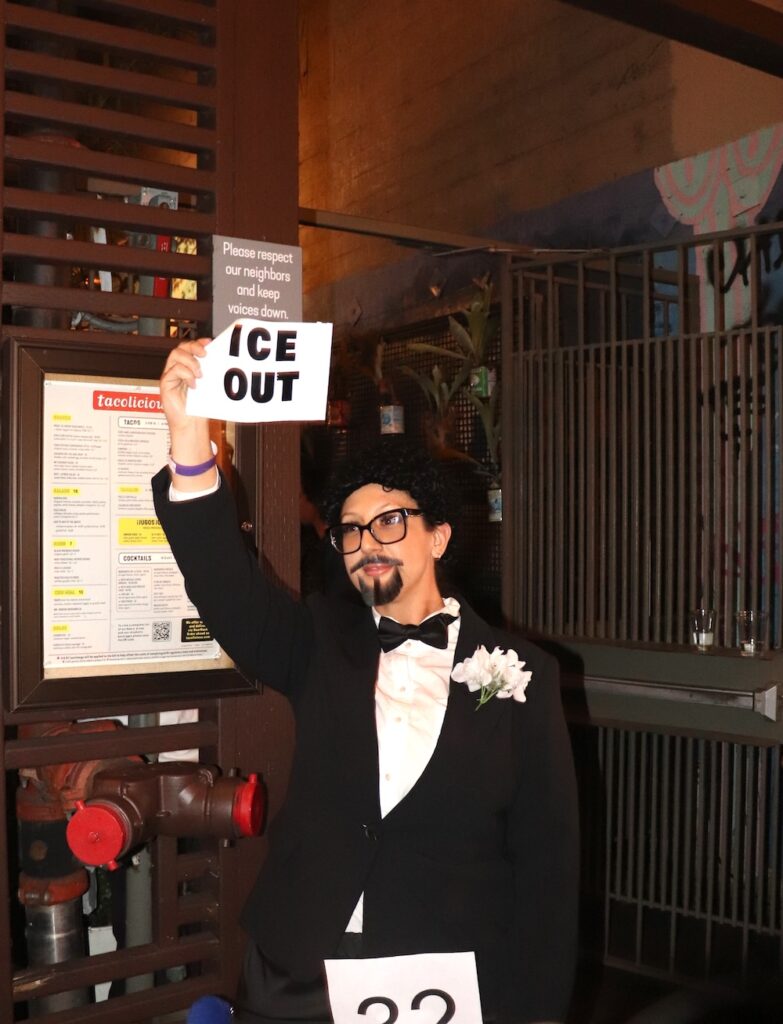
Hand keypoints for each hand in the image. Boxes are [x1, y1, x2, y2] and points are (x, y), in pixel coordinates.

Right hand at [159, 338, 213, 484]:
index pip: (188, 348)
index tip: (209, 342)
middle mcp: (176, 369)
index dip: (197, 342)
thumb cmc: (199, 407)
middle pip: (180, 348)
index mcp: (186, 367)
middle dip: (193, 347)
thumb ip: (211, 373)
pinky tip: (193, 385)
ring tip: (200, 374)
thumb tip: (223, 360)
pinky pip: (173, 370)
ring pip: (175, 356)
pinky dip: (186, 375)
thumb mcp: (208, 386)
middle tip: (205, 354)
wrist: (191, 424)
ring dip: (190, 362)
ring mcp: (170, 375)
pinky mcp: (165, 383)